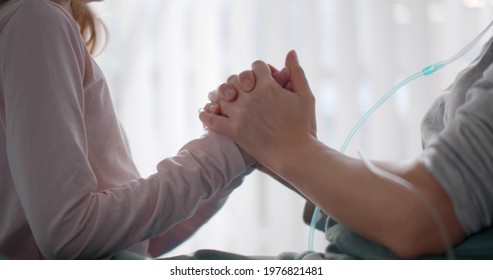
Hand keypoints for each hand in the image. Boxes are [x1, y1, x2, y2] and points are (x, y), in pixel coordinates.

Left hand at [199, 50, 316, 168]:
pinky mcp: (234, 132)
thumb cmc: (303, 126)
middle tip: (242, 89)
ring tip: (224, 99)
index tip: (261, 78)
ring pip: (221, 96)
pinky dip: (207, 115)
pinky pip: (212, 120)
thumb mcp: (305, 96)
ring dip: (221, 95)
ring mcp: (240, 115)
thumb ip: (297, 73)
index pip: (256, 66)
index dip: (259, 70)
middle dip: (239, 81)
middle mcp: (251, 98)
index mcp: (268, 87)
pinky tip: (206, 113)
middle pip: (235, 79)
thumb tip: (291, 51)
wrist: (295, 154)